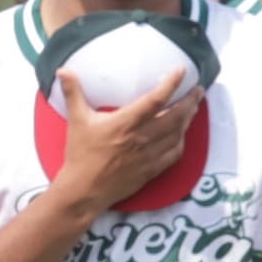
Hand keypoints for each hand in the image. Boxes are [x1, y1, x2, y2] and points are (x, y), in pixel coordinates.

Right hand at [47, 74, 199, 214]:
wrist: (84, 191)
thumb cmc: (80, 155)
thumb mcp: (76, 120)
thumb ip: (73, 93)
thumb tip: (63, 70)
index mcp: (125, 123)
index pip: (155, 100)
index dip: (171, 84)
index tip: (181, 70)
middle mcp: (142, 138)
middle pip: (176, 117)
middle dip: (191, 101)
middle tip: (199, 90)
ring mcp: (149, 156)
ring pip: (178, 134)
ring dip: (189, 119)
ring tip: (194, 107)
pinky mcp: (151, 171)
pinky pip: (174, 154)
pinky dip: (181, 142)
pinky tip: (182, 135)